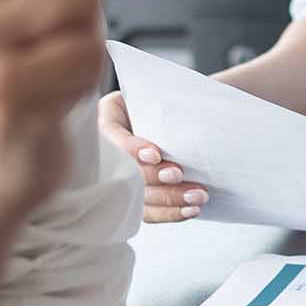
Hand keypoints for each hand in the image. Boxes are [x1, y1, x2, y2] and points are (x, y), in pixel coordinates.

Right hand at [97, 92, 209, 222]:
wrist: (183, 114)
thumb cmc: (173, 99)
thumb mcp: (164, 93)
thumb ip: (165, 105)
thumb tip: (183, 118)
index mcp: (110, 115)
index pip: (111, 135)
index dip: (131, 148)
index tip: (155, 154)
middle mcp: (109, 148)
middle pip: (124, 171)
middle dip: (154, 176)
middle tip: (179, 175)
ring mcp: (122, 176)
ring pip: (138, 197)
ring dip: (169, 198)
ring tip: (196, 196)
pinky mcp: (137, 197)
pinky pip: (149, 212)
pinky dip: (171, 212)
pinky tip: (190, 210)